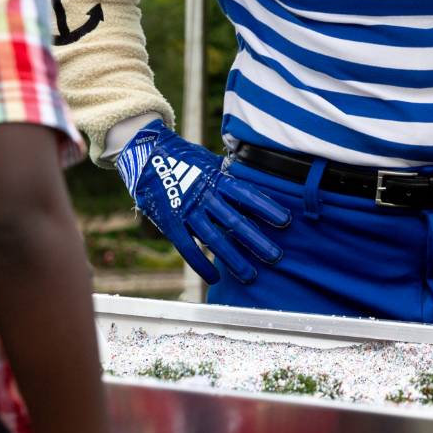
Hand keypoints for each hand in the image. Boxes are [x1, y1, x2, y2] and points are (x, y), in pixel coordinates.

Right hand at [115, 121, 290, 285]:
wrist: (147, 155)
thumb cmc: (184, 159)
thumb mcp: (209, 162)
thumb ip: (228, 177)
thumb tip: (254, 187)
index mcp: (217, 178)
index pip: (247, 195)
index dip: (266, 208)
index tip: (286, 221)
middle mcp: (204, 195)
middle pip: (235, 221)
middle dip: (256, 240)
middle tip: (276, 256)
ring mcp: (187, 210)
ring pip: (214, 239)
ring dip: (233, 259)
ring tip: (250, 275)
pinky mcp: (170, 222)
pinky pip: (188, 248)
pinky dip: (201, 265)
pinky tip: (215, 278)